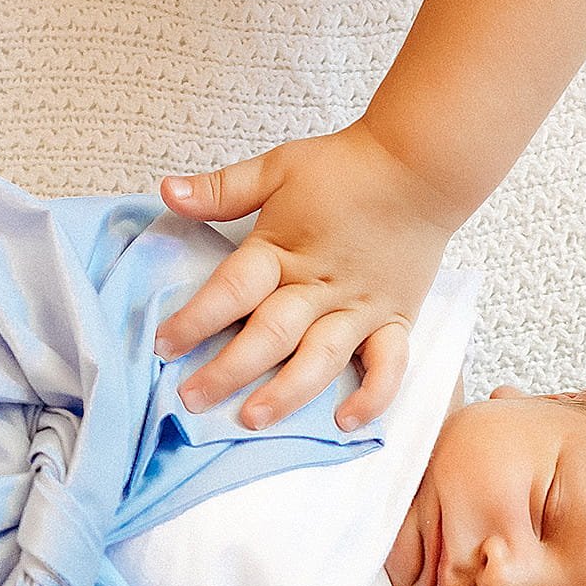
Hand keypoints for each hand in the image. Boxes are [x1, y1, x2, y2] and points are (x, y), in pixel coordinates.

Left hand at [155, 119, 468, 430]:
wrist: (422, 164)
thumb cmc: (347, 168)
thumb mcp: (277, 169)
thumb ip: (221, 190)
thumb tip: (167, 190)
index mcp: (284, 249)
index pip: (232, 289)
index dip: (195, 318)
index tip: (163, 344)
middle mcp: (320, 285)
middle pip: (270, 334)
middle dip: (228, 370)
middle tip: (192, 399)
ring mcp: (360, 307)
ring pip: (320, 358)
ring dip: (286, 392)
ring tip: (252, 419)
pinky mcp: (395, 319)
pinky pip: (389, 364)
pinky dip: (373, 395)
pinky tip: (347, 421)